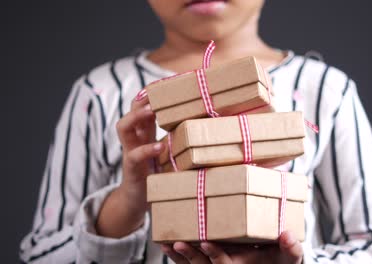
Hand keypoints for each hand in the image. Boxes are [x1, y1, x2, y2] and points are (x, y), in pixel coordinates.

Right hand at [96, 89, 163, 237]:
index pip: (141, 108)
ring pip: (123, 127)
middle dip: (140, 100)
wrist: (138, 201)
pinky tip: (159, 147)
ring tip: (150, 111)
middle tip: (156, 93)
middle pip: (129, 111)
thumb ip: (175, 140)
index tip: (165, 83)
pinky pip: (133, 155)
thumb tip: (202, 125)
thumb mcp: (166, 153)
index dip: (149, 95)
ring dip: (135, 117)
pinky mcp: (131, 169)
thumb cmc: (157, 174)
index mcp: (144, 134)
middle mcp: (134, 140)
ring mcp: (130, 152)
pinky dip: (146, 150)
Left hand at [160, 231, 302, 263]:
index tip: (206, 242)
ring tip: (166, 244)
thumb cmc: (281, 263)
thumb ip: (291, 249)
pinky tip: (166, 245)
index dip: (215, 255)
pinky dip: (179, 257)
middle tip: (178, 242)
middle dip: (190, 256)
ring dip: (180, 256)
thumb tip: (288, 235)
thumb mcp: (289, 259)